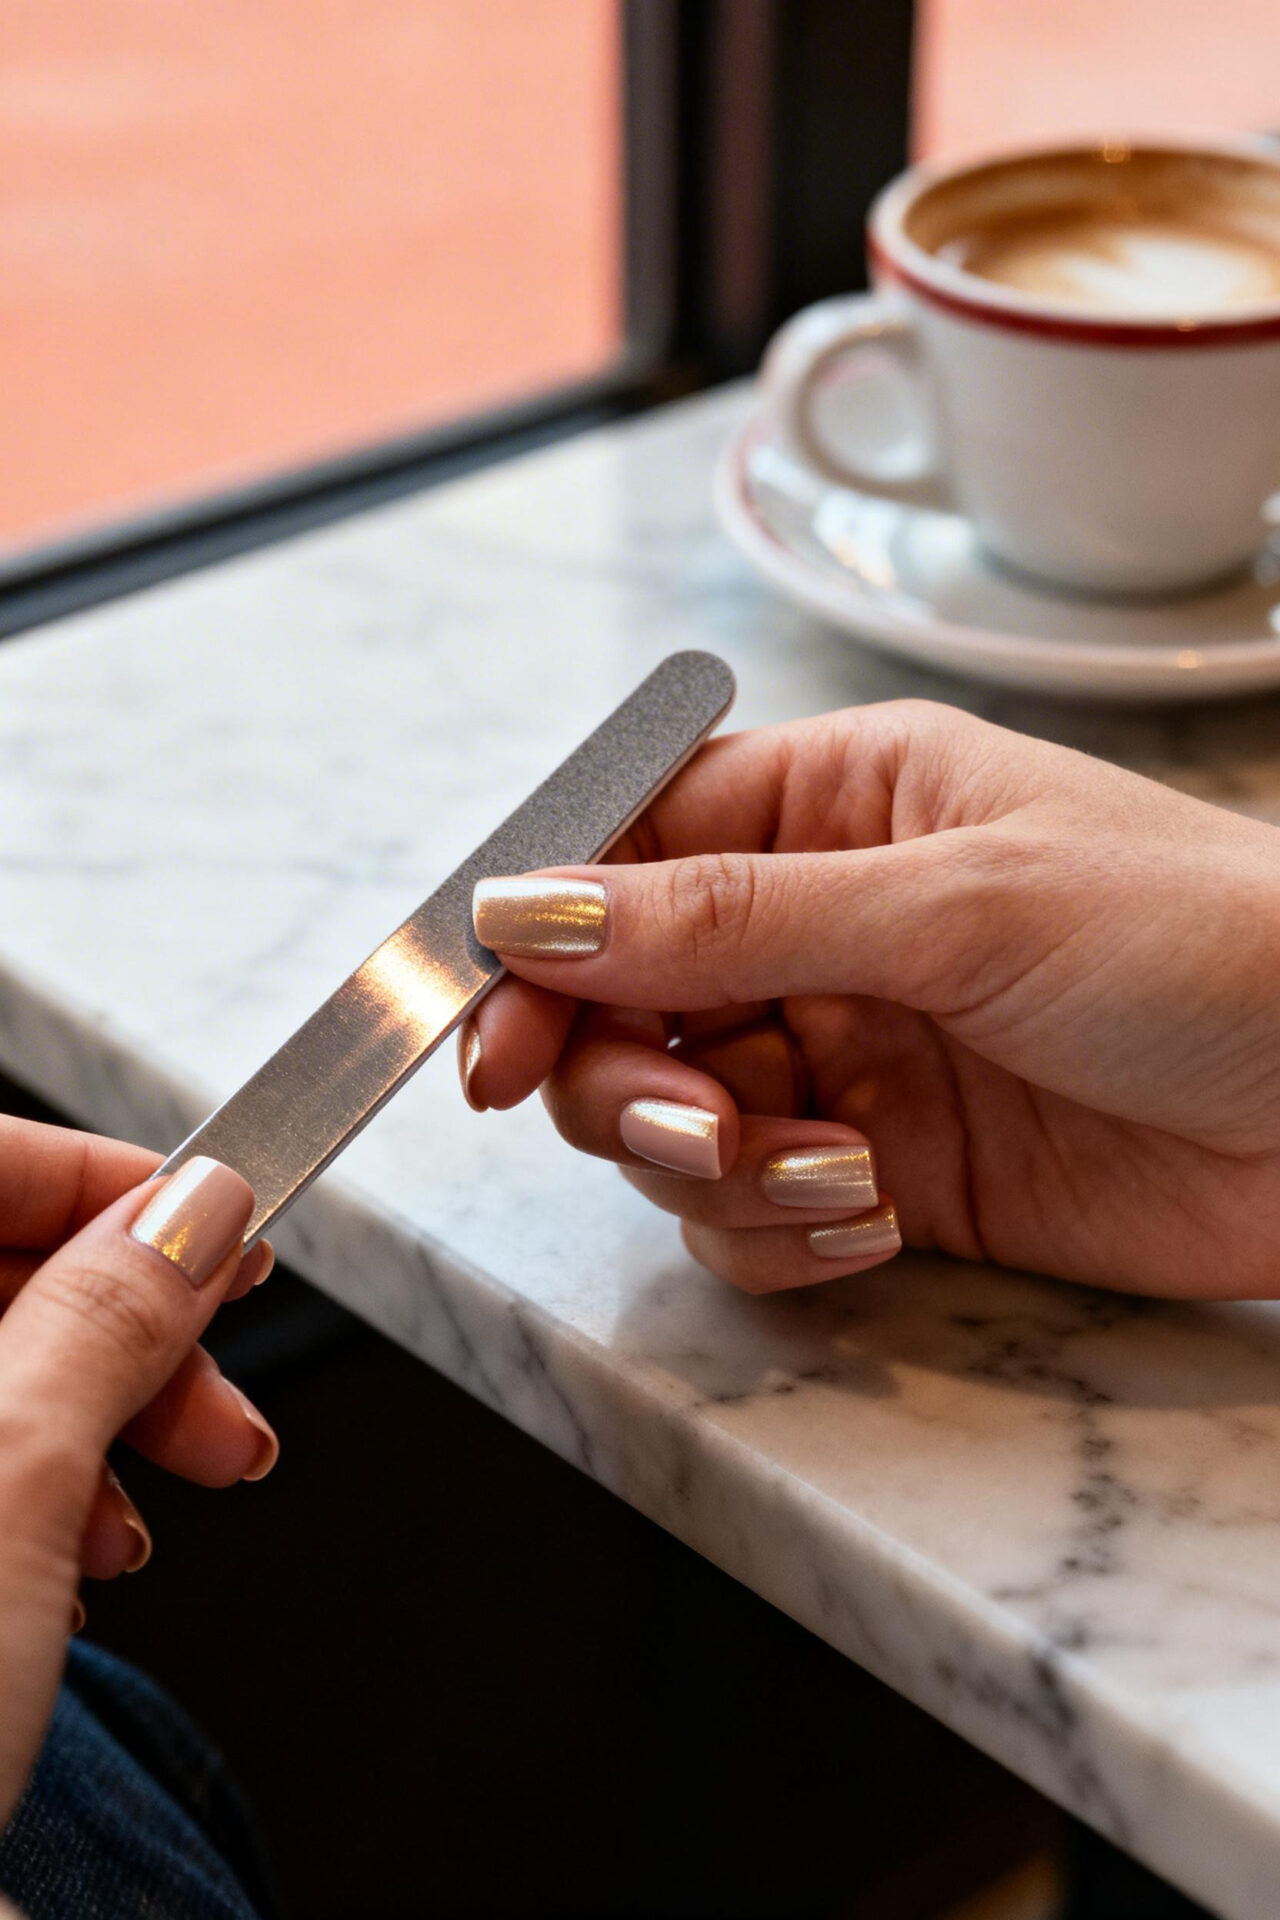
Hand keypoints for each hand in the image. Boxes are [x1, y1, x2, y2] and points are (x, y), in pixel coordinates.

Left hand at [0, 1120, 275, 1824]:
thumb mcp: (8, 1475)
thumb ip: (108, 1316)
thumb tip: (194, 1209)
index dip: (110, 1180)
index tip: (223, 1223)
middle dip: (130, 1328)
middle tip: (222, 1384)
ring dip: (101, 1426)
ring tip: (168, 1502)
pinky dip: (42, 1498)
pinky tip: (80, 1567)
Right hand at [460, 699, 1279, 1300]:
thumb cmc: (1201, 942)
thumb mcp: (956, 903)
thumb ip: (728, 915)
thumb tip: (528, 909)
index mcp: (835, 806)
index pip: (624, 853)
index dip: (541, 943)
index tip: (489, 1035)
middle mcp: (823, 927)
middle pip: (621, 1008)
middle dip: (631, 1081)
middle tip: (695, 1126)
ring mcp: (851, 1055)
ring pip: (674, 1125)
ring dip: (720, 1170)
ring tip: (838, 1175)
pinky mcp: (884, 1172)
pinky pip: (754, 1217)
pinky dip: (783, 1235)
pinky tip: (875, 1218)